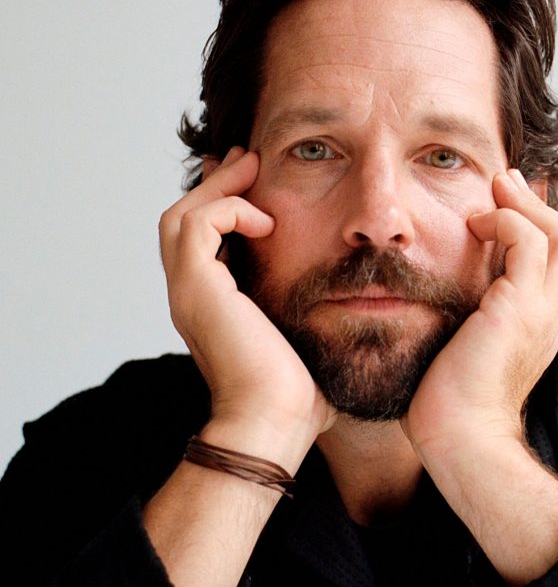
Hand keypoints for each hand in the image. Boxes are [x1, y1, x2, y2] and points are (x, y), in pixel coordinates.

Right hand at [158, 147, 334, 441]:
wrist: (274, 427)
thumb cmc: (297, 395)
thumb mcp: (304, 340)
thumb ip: (309, 315)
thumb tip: (346, 303)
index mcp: (212, 306)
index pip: (203, 242)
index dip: (226, 207)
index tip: (257, 183)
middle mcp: (192, 296)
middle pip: (183, 221)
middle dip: (216, 187)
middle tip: (248, 160)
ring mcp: (189, 293)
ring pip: (181, 217)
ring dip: (218, 189)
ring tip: (251, 167)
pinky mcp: (196, 290)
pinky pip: (198, 226)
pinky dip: (228, 211)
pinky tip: (266, 221)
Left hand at [402, 168, 557, 453]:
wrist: (457, 442)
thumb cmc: (448, 402)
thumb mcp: (463, 347)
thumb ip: (468, 317)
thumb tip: (446, 291)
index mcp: (537, 324)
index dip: (540, 226)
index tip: (506, 203)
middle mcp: (548, 316)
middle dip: (539, 208)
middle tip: (502, 187)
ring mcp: (539, 313)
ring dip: (527, 207)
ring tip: (493, 196)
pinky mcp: (518, 311)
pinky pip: (529, 244)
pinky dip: (506, 223)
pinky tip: (474, 228)